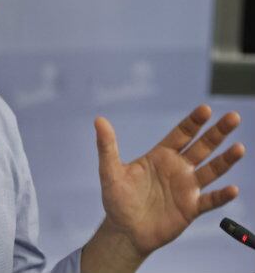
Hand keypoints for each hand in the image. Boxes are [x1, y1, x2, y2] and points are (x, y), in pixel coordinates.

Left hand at [94, 105, 244, 258]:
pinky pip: (209, 200)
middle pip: (202, 146)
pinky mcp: (191, 208)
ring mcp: (186, 187)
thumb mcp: (110, 171)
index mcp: (160, 156)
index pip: (181, 134)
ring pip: (211, 170)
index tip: (206, 109)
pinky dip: (221, 195)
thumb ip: (107, 146)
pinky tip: (232, 188)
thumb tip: (98, 120)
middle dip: (217, 132)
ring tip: (238, 148)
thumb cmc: (117, 199)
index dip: (193, 122)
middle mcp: (178, 168)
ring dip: (225, 160)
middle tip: (234, 116)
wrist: (124, 230)